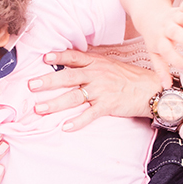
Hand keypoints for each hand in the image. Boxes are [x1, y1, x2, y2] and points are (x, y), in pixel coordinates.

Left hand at [28, 49, 162, 130]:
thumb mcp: (110, 66)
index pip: (74, 57)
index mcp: (96, 62)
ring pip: (74, 96)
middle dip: (48, 81)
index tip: (44, 57)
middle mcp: (97, 74)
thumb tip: (72, 66)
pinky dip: (78, 121)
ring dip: (55, 103)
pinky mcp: (109, 105)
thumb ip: (92, 65)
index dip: (59, 56)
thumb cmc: (130, 78)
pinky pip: (90, 114)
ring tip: (39, 109)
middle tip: (31, 85)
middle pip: (68, 77)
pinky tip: (66, 127)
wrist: (151, 89)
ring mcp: (102, 90)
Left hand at [140, 0, 182, 87]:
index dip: (176, 59)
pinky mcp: (179, 9)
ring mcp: (173, 18)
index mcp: (160, 41)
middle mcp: (166, 28)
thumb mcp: (154, 53)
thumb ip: (161, 69)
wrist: (147, 15)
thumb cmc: (154, 38)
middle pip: (175, 33)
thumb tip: (167, 86)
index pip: (167, 51)